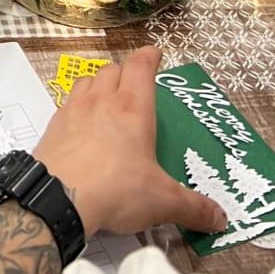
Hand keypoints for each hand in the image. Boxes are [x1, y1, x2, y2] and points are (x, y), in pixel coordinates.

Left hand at [34, 47, 226, 239]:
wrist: (57, 199)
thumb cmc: (116, 189)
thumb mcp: (162, 201)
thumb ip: (193, 208)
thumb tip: (221, 219)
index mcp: (132, 108)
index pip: (140, 66)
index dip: (149, 56)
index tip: (156, 54)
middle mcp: (102, 100)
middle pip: (113, 69)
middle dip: (125, 73)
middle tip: (135, 88)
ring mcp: (73, 110)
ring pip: (87, 81)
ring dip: (99, 84)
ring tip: (107, 102)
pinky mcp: (53, 126)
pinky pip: (67, 104)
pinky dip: (77, 107)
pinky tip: (82, 128)